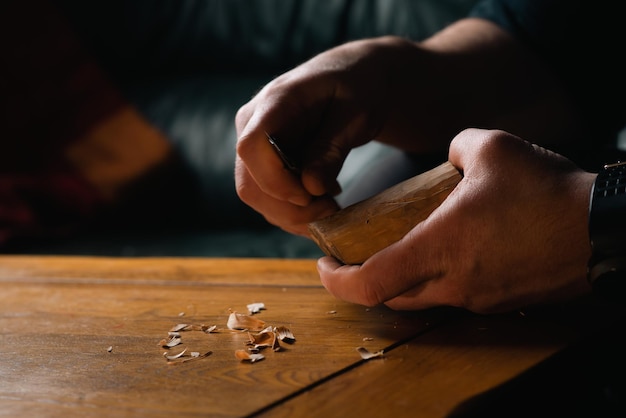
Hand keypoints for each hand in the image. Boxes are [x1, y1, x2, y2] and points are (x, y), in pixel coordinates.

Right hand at [235, 36, 438, 235]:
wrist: (354, 78)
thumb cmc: (358, 88)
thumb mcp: (357, 114)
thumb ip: (331, 148)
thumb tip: (310, 188)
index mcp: (274, 102)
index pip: (252, 148)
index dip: (276, 181)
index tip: (312, 195)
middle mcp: (253, 123)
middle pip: (250, 182)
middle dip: (289, 208)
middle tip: (332, 211)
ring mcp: (255, 145)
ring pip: (257, 196)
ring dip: (294, 214)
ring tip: (332, 207)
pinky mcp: (263, 162)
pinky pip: (268, 197)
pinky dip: (295, 211)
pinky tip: (323, 202)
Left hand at [318, 128, 596, 313]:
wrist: (604, 230)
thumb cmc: (545, 190)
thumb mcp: (493, 148)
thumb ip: (456, 146)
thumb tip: (450, 152)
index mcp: (438, 249)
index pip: (369, 284)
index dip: (336, 280)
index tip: (323, 263)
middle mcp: (453, 283)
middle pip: (389, 296)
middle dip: (365, 278)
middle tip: (355, 254)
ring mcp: (477, 298)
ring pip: (422, 297)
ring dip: (403, 277)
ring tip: (403, 246)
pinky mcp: (500, 301)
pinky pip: (455, 294)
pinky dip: (439, 277)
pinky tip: (454, 250)